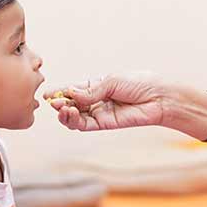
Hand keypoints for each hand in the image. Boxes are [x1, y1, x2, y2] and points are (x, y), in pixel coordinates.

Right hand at [44, 73, 167, 131]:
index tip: (48, 94)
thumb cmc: (138, 84)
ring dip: (65, 113)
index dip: (59, 92)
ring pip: (75, 116)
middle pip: (71, 104)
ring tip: (62, 108)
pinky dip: (74, 120)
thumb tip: (70, 93)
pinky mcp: (104, 124)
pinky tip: (70, 113)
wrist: (158, 98)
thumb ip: (90, 91)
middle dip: (60, 104)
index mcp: (96, 85)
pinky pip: (84, 124)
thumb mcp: (111, 81)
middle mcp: (95, 100)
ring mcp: (99, 113)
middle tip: (53, 102)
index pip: (73, 90)